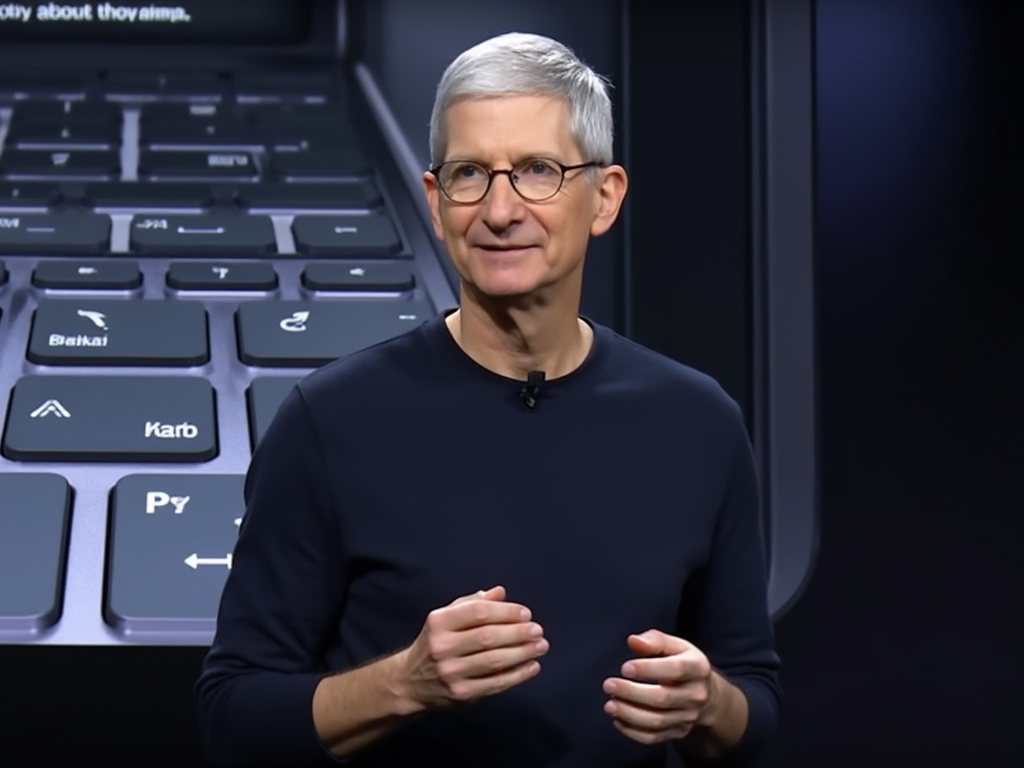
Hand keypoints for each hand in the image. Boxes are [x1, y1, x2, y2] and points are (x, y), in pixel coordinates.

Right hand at [395, 586, 547, 710]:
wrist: (411, 681)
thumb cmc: (436, 643)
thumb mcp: (447, 617)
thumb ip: (473, 603)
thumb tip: (500, 592)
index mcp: (439, 622)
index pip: (478, 612)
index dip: (506, 611)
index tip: (526, 613)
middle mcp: (443, 646)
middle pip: (488, 637)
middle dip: (518, 633)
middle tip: (538, 630)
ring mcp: (451, 672)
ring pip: (494, 660)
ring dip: (523, 652)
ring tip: (540, 646)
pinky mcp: (461, 694)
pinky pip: (495, 683)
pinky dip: (518, 675)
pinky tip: (532, 666)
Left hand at [602, 629, 718, 744]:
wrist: (705, 695)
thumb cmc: (683, 664)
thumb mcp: (675, 646)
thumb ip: (654, 640)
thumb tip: (633, 641)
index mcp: (698, 668)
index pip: (675, 669)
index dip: (648, 669)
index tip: (625, 668)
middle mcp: (696, 695)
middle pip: (663, 698)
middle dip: (632, 693)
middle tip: (608, 685)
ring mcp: (688, 717)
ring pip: (657, 721)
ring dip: (629, 714)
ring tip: (609, 705)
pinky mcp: (678, 733)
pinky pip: (654, 738)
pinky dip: (633, 732)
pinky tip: (618, 720)